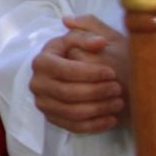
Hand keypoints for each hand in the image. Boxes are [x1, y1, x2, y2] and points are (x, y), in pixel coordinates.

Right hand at [29, 15, 125, 133]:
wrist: (97, 75)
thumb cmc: (99, 53)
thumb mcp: (96, 35)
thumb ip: (90, 29)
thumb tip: (90, 36)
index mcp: (43, 60)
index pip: (62, 70)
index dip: (87, 72)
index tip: (110, 72)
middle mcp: (37, 83)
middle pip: (67, 93)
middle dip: (96, 91)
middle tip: (117, 88)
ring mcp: (44, 103)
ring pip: (72, 112)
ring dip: (98, 108)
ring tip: (118, 102)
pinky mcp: (54, 119)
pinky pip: (73, 127)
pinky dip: (95, 125)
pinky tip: (112, 118)